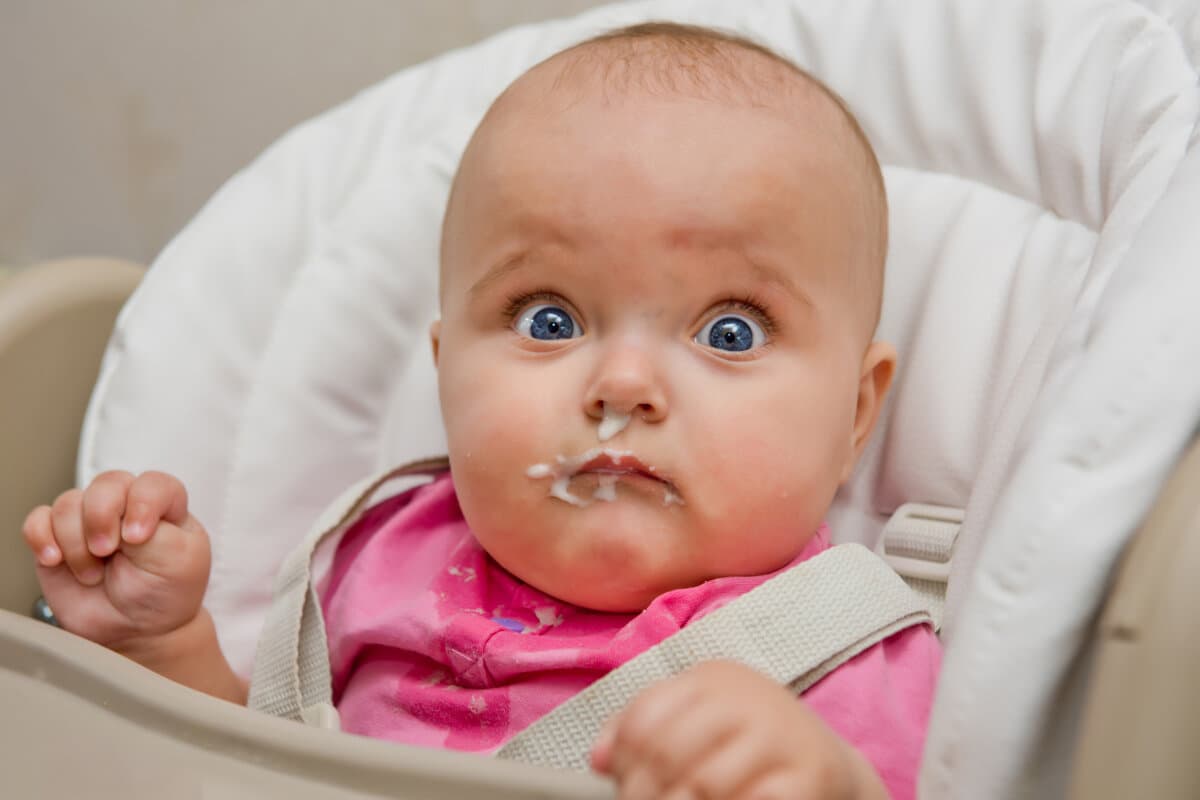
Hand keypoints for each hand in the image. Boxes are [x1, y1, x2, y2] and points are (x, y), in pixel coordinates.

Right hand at [22, 470, 210, 649]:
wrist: (136, 630)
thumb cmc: (165, 593)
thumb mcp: (180, 560)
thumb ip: (155, 531)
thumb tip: (118, 520)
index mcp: (163, 506)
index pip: (152, 484)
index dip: (141, 504)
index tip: (137, 537)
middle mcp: (125, 506)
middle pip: (106, 485)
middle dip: (102, 520)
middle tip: (106, 551)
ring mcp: (89, 521)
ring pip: (68, 503)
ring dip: (76, 542)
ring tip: (92, 572)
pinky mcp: (57, 540)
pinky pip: (38, 520)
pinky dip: (41, 538)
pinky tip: (55, 559)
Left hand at [591, 660, 887, 799]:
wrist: (828, 766)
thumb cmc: (747, 746)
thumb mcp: (698, 724)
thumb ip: (644, 730)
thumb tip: (598, 757)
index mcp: (714, 678)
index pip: (647, 715)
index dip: (623, 758)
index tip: (619, 785)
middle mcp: (748, 697)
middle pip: (669, 750)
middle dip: (643, 793)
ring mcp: (781, 736)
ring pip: (704, 783)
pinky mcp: (810, 775)